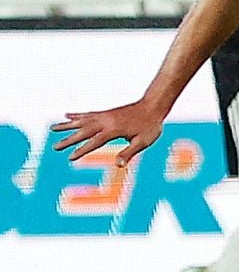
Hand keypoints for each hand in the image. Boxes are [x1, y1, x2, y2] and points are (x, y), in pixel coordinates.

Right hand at [50, 98, 164, 165]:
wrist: (153, 106)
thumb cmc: (150, 126)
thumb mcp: (143, 142)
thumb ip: (129, 153)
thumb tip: (118, 165)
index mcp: (114, 130)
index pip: (94, 142)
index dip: (82, 150)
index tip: (70, 158)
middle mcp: (106, 121)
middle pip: (83, 131)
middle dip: (68, 140)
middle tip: (54, 147)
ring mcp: (105, 116)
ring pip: (82, 121)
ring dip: (67, 125)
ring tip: (52, 128)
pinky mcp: (106, 113)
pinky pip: (88, 114)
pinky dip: (77, 115)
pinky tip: (67, 115)